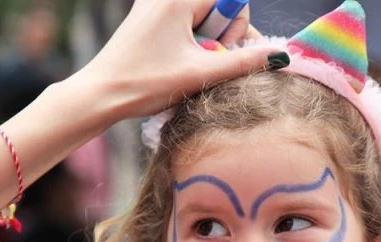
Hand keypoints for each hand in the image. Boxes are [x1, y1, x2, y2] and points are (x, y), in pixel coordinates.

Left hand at [76, 0, 286, 117]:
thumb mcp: (201, 74)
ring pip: (201, 15)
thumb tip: (281, 56)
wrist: (99, 94)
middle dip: (221, 34)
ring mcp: (153, 5)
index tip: (222, 52)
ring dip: (206, 41)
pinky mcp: (147, 18)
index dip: (235, 26)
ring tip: (192, 67)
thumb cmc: (145, 83)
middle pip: (216, 5)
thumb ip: (244, 62)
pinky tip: (179, 65)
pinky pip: (184, 21)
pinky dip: (191, 42)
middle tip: (209, 62)